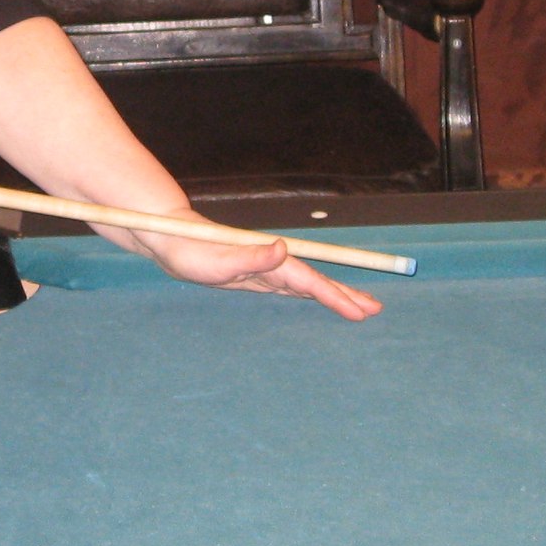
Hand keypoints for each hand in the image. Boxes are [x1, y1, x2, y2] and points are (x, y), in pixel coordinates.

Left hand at [119, 215, 382, 320]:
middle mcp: (270, 262)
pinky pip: (291, 287)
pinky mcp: (253, 275)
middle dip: (345, 293)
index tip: (359, 309)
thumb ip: (249, 257)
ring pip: (307, 283)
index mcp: (267, 259)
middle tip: (375, 309)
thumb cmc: (188, 250)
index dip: (335, 294)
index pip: (309, 280)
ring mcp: (264, 268)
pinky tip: (318, 297)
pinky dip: (310, 293)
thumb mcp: (214, 260)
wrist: (169, 237)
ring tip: (359, 305)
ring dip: (333, 293)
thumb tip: (283, 248)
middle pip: (315, 280)